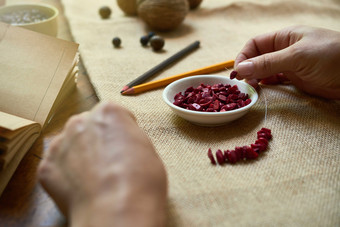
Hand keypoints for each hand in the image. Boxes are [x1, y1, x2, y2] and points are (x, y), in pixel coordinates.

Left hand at [38, 102, 166, 226]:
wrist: (117, 209)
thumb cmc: (139, 180)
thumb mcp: (146, 147)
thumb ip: (128, 136)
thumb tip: (122, 142)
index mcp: (107, 112)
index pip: (113, 114)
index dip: (121, 130)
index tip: (124, 143)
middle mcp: (80, 122)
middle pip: (87, 125)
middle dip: (96, 138)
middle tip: (108, 160)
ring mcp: (60, 144)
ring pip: (70, 144)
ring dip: (79, 154)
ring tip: (94, 176)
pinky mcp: (47, 167)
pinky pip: (58, 165)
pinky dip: (67, 174)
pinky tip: (82, 187)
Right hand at [233, 25, 339, 98]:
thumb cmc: (331, 56)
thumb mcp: (297, 56)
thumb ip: (268, 63)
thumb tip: (241, 69)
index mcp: (284, 37)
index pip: (255, 44)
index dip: (243, 56)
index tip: (238, 72)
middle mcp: (284, 50)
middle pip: (257, 58)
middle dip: (248, 69)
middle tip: (244, 83)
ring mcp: (290, 65)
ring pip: (264, 70)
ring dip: (255, 78)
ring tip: (252, 87)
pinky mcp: (296, 78)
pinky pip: (275, 80)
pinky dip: (266, 84)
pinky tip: (262, 88)